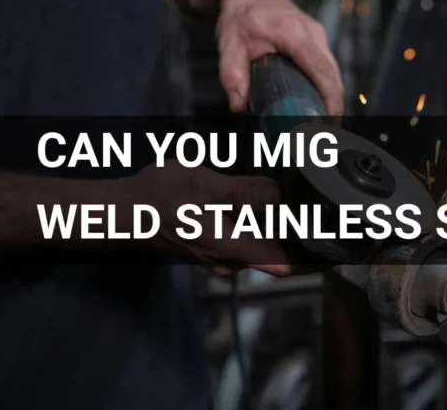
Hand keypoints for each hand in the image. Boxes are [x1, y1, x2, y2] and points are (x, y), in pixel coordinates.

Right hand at [121, 162, 290, 275]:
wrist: (123, 211)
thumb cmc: (160, 197)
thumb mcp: (203, 185)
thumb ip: (243, 193)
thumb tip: (278, 198)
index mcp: (232, 246)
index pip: (281, 261)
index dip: (305, 248)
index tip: (323, 232)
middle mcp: (230, 259)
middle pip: (275, 251)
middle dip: (291, 228)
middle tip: (305, 201)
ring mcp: (221, 256)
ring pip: (259, 243)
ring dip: (272, 224)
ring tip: (279, 196)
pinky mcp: (213, 247)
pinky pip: (244, 239)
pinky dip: (253, 223)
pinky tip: (251, 202)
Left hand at [215, 0, 343, 115]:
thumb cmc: (240, 15)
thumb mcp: (228, 43)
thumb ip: (232, 74)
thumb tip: (239, 106)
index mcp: (294, 33)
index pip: (322, 70)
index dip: (331, 98)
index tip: (331, 122)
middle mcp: (313, 34)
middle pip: (333, 75)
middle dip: (333, 105)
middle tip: (324, 134)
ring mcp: (319, 37)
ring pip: (334, 73)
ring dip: (331, 98)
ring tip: (322, 126)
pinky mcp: (318, 43)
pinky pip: (328, 69)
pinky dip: (326, 88)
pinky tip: (318, 107)